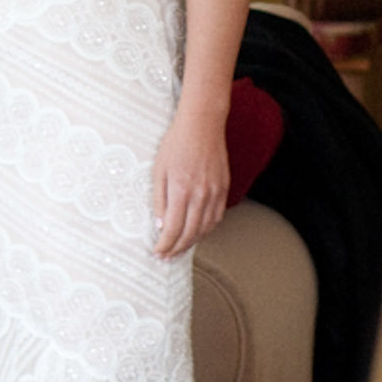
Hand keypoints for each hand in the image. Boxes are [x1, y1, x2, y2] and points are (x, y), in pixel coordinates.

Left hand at [151, 107, 229, 258]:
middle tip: (167, 256)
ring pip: (205, 228)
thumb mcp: (159, 170)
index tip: (158, 252)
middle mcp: (200, 195)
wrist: (202, 125)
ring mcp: (215, 192)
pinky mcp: (223, 188)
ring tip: (180, 248)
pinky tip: (197, 232)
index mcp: (181, 190)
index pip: (172, 229)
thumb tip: (160, 225)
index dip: (165, 245)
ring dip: (192, 242)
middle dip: (177, 249)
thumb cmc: (176, 144)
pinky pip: (216, 217)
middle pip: (190, 233)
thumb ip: (159, 200)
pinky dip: (206, 229)